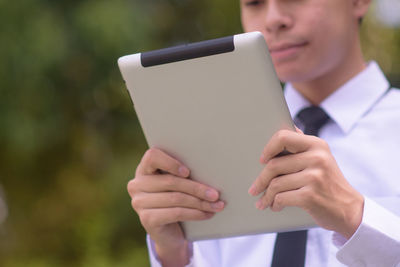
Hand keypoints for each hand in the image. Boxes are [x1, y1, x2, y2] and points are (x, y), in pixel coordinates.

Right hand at [127, 148, 224, 266]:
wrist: (169, 234)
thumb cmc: (176, 202)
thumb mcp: (177, 185)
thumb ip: (184, 174)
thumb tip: (211, 170)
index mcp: (144, 169)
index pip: (152, 156)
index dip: (170, 163)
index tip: (188, 171)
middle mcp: (137, 184)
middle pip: (170, 181)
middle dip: (197, 188)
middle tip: (215, 194)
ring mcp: (139, 202)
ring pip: (176, 198)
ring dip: (200, 202)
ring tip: (217, 205)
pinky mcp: (146, 219)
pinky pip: (176, 213)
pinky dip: (195, 213)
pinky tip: (207, 214)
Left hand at [248, 129, 363, 238]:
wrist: (350, 209)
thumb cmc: (328, 183)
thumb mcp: (321, 158)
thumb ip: (303, 145)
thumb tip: (286, 126)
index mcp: (317, 144)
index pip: (283, 137)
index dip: (268, 148)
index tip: (262, 160)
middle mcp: (317, 158)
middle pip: (274, 165)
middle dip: (261, 180)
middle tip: (254, 189)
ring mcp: (314, 177)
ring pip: (275, 184)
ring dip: (266, 196)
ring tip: (263, 201)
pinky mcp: (311, 196)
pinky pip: (281, 198)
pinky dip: (275, 204)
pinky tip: (274, 206)